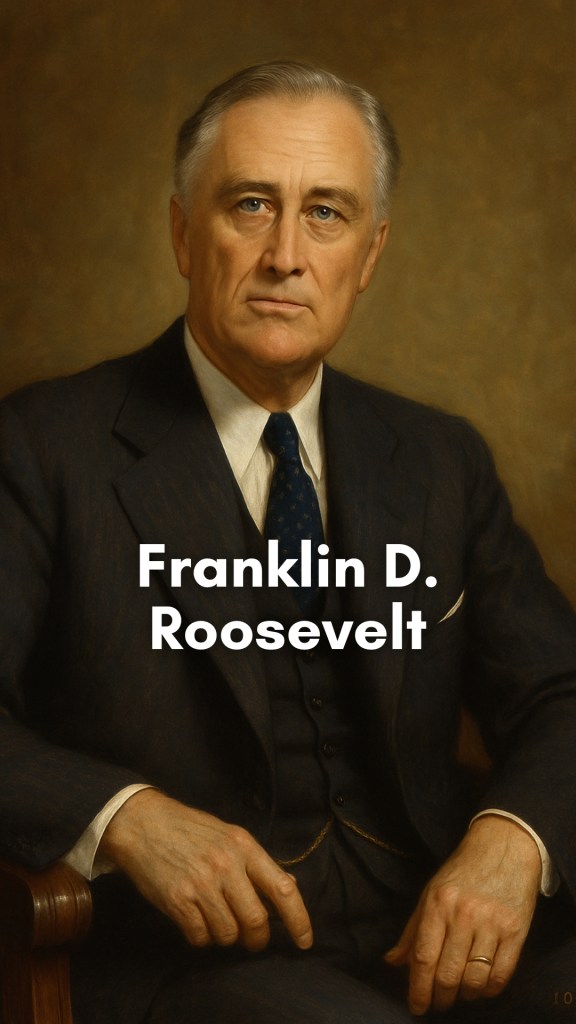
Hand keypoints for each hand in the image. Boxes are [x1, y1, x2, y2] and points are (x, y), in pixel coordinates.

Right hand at [100, 788, 312, 952]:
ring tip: (214, 919)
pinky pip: (200, 937)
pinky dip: (201, 937)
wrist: (143, 823)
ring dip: (225, 936)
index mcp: (244, 846)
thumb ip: (257, 862)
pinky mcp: (177, 900)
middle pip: (256, 920)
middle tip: (250, 939)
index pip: (283, 889)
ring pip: (228, 934)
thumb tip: (289, 886)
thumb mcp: (229, 835)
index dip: (299, 920)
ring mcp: (201, 883)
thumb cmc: (190, 830)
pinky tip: (195, 919)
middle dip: (257, 939)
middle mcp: (226, 865)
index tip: (305, 941)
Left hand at [384, 815, 540, 1014]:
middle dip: (440, 997)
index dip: (418, 988)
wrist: (504, 847)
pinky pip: (502, 974)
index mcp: (438, 903)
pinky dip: (489, 990)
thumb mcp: (431, 892)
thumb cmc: (463, 871)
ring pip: (474, 979)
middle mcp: (464, 913)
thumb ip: (412, 929)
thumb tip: (392, 961)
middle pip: (447, 973)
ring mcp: (492, 923)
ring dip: (465, 995)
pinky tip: (482, 989)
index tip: (416, 1006)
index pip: (423, 956)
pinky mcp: (516, 930)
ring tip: (460, 994)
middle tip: (438, 1004)